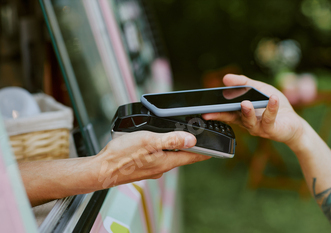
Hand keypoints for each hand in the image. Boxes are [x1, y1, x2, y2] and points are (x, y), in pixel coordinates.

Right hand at [93, 131, 209, 188]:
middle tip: (200, 140)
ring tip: (180, 140)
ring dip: (176, 149)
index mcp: (166, 161)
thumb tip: (191, 139)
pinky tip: (156, 146)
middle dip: (191, 148)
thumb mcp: (148, 141)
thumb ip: (171, 139)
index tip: (215, 150)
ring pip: (170, 157)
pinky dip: (163, 151)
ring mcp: (152, 169)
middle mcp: (161, 167)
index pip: (192, 157)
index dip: (204, 152)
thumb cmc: (121, 156)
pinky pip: (158, 158)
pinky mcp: (143, 168)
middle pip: (182, 157)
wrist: (102, 170)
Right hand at [203, 74, 305, 145]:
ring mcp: (258, 128)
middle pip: (231, 118)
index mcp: (240, 113)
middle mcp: (246, 122)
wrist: (293, 122)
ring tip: (245, 103)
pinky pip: (269, 119)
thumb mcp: (259, 89)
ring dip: (247, 112)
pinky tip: (272, 98)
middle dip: (220, 115)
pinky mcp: (271, 130)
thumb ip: (243, 83)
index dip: (214, 111)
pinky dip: (271, 108)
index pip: (224, 111)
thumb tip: (225, 78)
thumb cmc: (274, 106)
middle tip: (210, 112)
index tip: (204, 109)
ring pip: (249, 121)